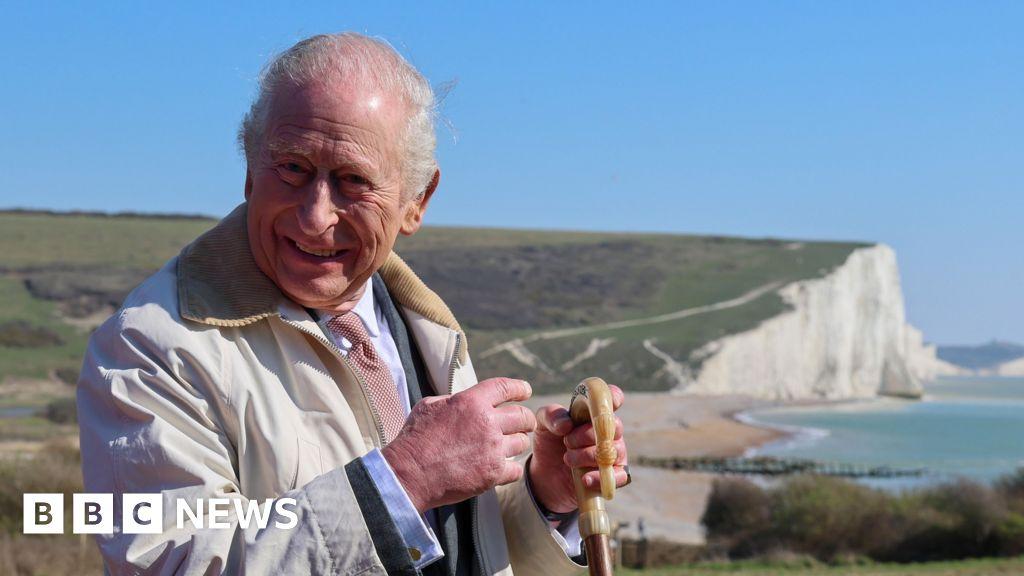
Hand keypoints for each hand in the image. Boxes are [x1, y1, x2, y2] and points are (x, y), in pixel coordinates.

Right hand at [382, 378, 535, 512]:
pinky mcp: (493, 473)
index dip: (520, 388)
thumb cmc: (414, 439)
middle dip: (525, 420)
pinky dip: (511, 469)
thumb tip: (464, 400)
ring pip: (522, 442)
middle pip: (522, 416)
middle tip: (523, 425)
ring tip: (507, 448)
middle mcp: (486, 422)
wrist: (409, 474)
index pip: (505, 387)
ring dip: (516, 444)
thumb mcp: (429, 406)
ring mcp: (492, 448)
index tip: (526, 391)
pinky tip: (502, 468)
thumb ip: (453, 400)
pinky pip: (516, 468)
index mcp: (471, 401)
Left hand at [528, 385, 627, 513]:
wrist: (547, 474)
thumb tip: (567, 424)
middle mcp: (608, 430)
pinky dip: (600, 477)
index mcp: (594, 411)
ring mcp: (614, 452)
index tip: (600, 404)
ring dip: (587, 455)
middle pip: (612, 426)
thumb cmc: (550, 442)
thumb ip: (551, 415)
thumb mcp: (543, 424)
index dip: (612, 397)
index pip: (612, 398)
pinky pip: (618, 476)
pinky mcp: (613, 475)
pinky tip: (585, 479)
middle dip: (587, 434)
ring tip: (568, 459)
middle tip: (567, 441)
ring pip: (612, 451)